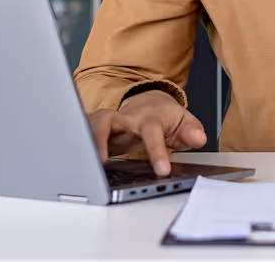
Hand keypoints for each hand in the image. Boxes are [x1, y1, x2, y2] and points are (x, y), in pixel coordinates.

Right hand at [87, 89, 206, 175]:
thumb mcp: (183, 122)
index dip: (157, 151)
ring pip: (89, 126)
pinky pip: (82, 136)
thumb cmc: (165, 116)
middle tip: (101, 163)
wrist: (149, 102)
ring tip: (85, 167)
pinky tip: (75, 164)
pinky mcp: (96, 131)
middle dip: (100, 137)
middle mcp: (124, 119)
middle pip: (106, 120)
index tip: (163, 171)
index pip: (151, 132)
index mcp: (148, 118)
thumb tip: (199, 138)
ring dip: (83, 143)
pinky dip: (77, 147)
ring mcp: (108, 124)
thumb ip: (191, 131)